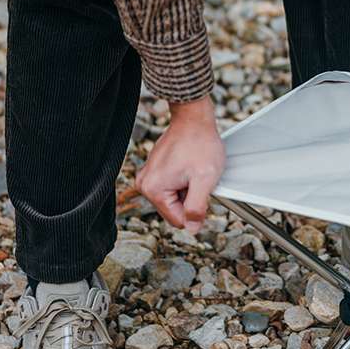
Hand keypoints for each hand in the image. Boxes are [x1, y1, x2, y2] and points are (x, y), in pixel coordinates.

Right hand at [135, 96, 224, 233]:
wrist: (194, 119)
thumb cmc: (200, 144)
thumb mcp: (204, 179)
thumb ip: (197, 208)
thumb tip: (191, 229)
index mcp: (153, 189)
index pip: (178, 219)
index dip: (196, 210)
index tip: (202, 190)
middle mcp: (145, 184)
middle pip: (175, 209)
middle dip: (191, 197)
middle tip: (199, 178)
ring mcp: (149, 176)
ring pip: (175, 197)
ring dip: (189, 188)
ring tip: (194, 170)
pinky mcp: (156, 170)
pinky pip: (173, 185)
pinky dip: (185, 180)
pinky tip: (191, 166)